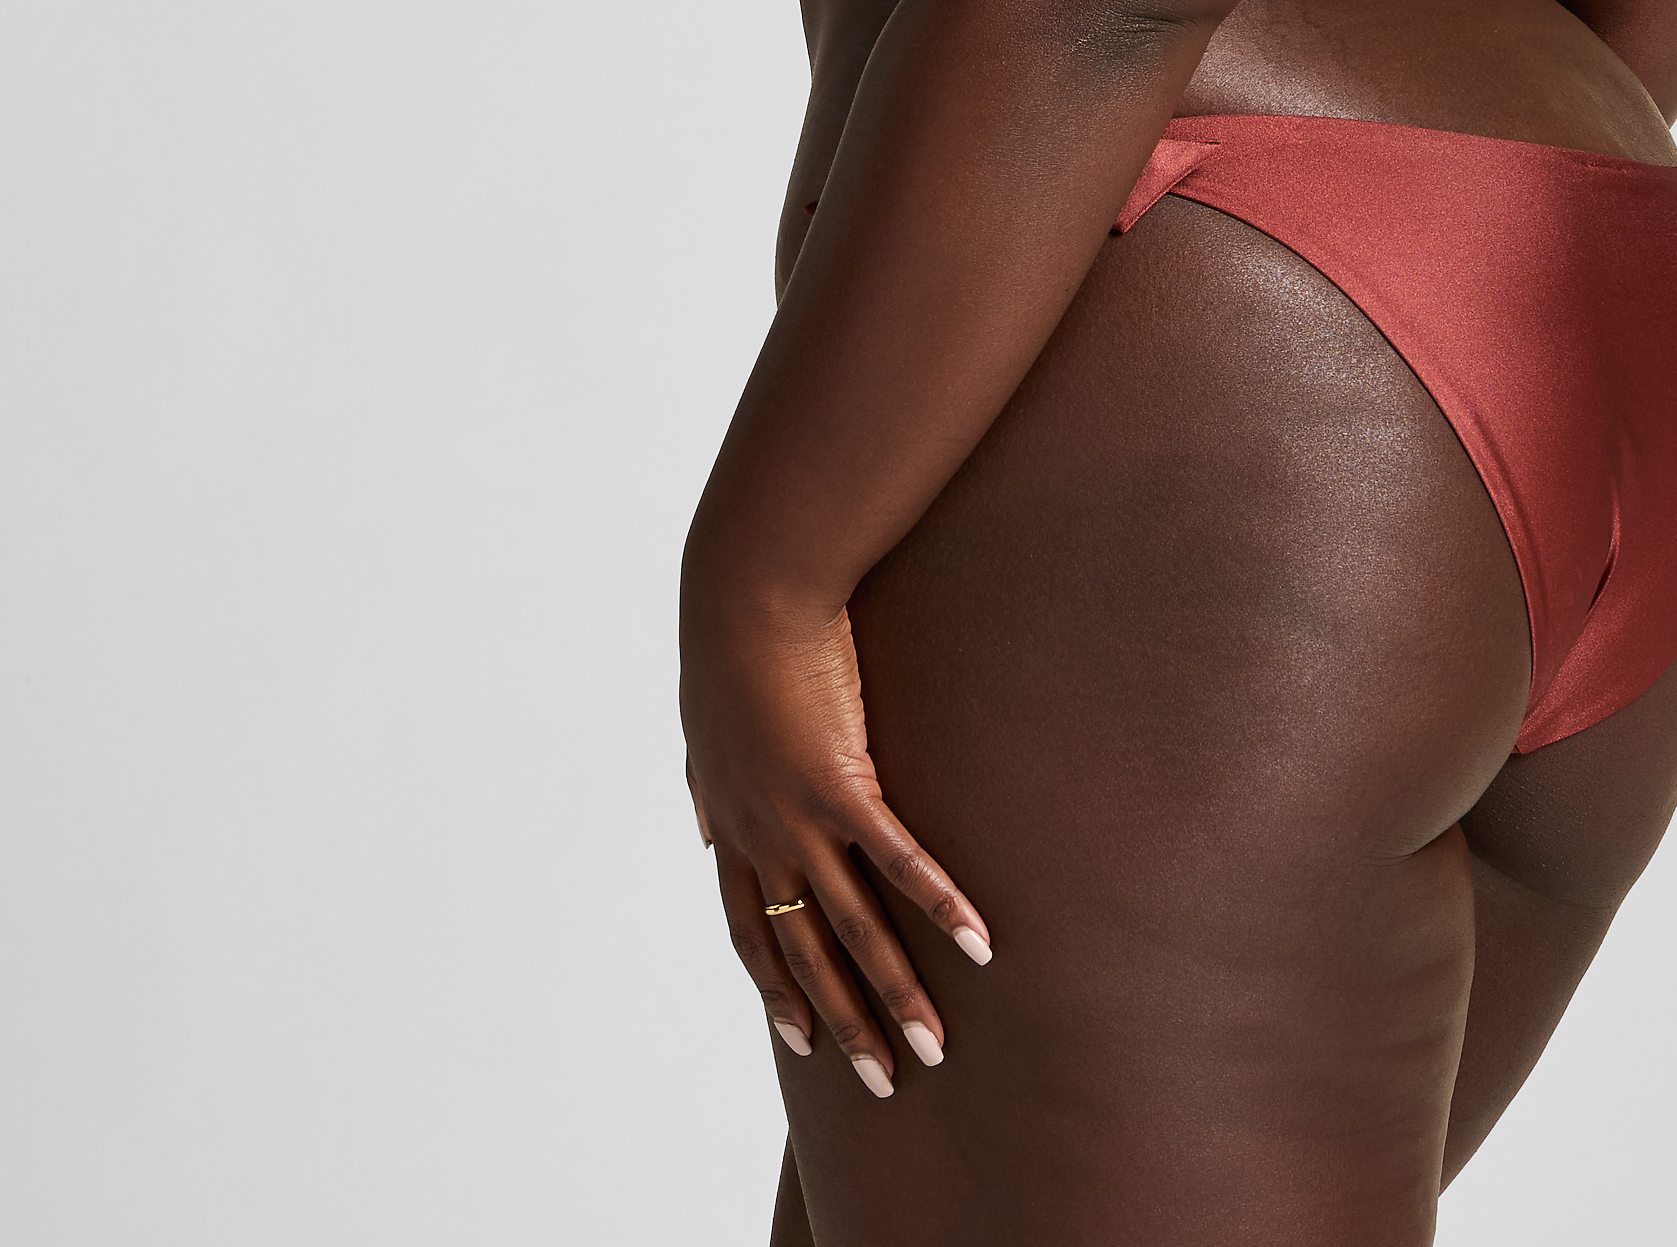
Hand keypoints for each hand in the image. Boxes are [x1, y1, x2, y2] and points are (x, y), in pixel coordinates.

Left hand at [679, 599, 991, 1096]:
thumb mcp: (705, 728)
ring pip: (852, 928)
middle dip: (843, 1023)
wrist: (745, 594)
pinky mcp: (841, 784)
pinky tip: (977, 944)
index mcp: (730, 826)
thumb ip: (706, 784)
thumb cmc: (731, 645)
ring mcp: (798, 817)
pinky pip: (897, 861)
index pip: (749, 932)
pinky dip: (938, 906)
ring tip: (934, 1049)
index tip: (800, 1042)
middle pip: (804, 953)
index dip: (775, 990)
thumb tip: (699, 824)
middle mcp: (761, 837)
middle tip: (881, 1082)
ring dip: (895, 994)